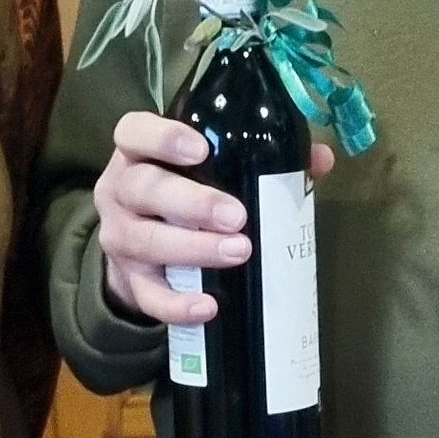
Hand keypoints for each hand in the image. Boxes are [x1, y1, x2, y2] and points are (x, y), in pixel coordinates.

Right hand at [94, 110, 334, 326]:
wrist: (140, 251)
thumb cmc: (183, 194)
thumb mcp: (209, 169)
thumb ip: (263, 158)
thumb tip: (319, 160)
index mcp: (138, 153)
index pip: (133, 132)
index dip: (162, 137)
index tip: (200, 149)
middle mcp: (119, 190)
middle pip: (143, 188)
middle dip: (192, 202)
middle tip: (237, 216)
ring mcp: (119, 236)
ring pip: (146, 241)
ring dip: (193, 248)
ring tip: (239, 251)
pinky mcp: (128, 280)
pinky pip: (148, 295)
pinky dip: (176, 304)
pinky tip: (208, 306)